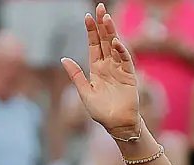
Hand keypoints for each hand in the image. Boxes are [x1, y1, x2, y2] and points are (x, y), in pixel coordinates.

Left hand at [62, 5, 142, 136]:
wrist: (117, 125)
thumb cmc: (101, 111)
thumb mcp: (84, 93)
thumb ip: (76, 75)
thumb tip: (63, 58)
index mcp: (97, 68)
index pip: (94, 45)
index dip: (91, 31)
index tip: (87, 16)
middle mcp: (108, 65)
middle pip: (105, 40)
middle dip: (102, 24)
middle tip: (100, 7)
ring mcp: (120, 69)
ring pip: (115, 46)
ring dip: (111, 32)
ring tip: (106, 18)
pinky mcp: (129, 76)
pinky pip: (125, 60)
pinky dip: (121, 50)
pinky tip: (115, 42)